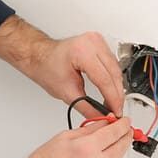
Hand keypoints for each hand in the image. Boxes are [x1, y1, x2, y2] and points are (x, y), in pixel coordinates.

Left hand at [0, 16, 125, 118]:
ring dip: (117, 87)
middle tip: (116, 111)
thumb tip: (102, 117)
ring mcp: (97, 40)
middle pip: (113, 74)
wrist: (40, 57)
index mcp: (82, 51)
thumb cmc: (47, 68)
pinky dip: (113, 78)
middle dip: (116, 95)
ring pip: (116, 69)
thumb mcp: (66, 93)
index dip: (112, 99)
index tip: (116, 111)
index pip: (104, 79)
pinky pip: (113, 63)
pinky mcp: (100, 43)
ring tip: (113, 103)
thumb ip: (87, 107)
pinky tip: (111, 90)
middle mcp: (92, 42)